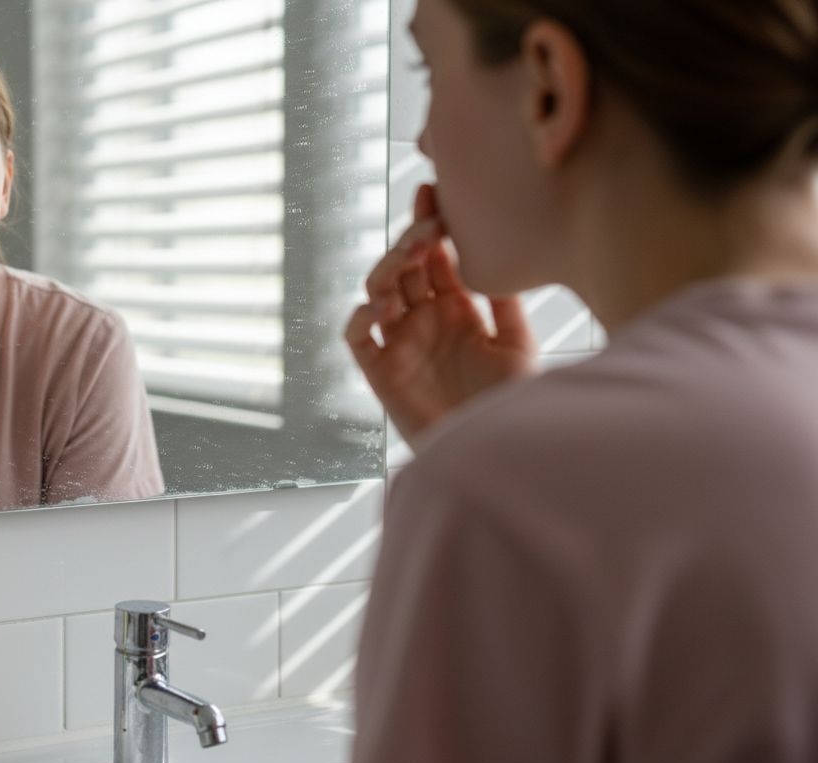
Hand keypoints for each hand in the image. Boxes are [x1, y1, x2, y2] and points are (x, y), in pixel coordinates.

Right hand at [345, 184, 535, 447]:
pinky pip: (357, 338)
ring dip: (388, 269)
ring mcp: (399, 343)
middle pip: (405, 267)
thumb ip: (504, 301)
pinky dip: (361, 317)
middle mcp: (423, 321)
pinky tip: (382, 308)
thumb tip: (497, 252)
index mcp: (456, 309)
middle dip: (411, 239)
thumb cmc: (508, 406)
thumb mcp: (517, 344)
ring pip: (378, 291)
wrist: (492, 456)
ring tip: (410, 256)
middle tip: (429, 222)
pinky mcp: (380, 373)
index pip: (436, 257)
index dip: (431, 225)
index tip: (435, 195)